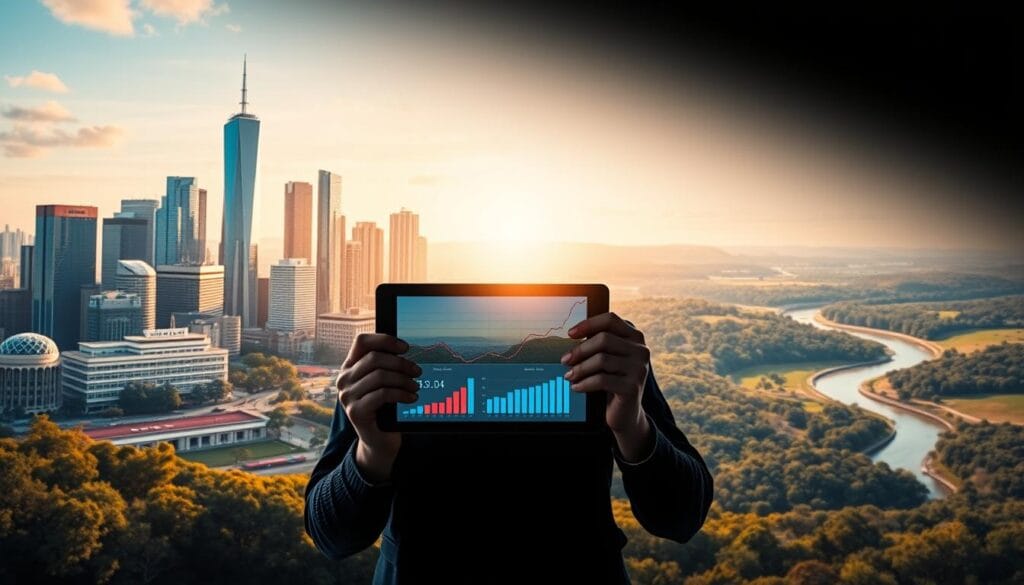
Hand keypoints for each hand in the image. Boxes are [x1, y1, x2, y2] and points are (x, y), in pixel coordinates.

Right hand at [337, 333, 420, 481]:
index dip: (385, 340)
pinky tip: (412, 397)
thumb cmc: (383, 406)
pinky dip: (401, 394)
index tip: (406, 348)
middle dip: (400, 363)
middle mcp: (343, 379)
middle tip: (417, 371)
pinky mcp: (355, 411)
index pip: (362, 341)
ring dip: (403, 380)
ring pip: (380, 376)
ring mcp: (347, 395)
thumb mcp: (382, 382)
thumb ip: (385, 365)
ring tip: (416, 386)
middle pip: (374, 358)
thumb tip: (404, 348)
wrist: (378, 438)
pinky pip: (383, 394)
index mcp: (349, 366)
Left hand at [562, 312, 653, 461]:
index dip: (588, 324)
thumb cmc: (612, 381)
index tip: (570, 334)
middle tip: (565, 360)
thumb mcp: (607, 359)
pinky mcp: (633, 387)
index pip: (611, 320)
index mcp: (635, 337)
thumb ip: (598, 344)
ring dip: (580, 368)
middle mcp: (641, 350)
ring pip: (602, 359)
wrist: (625, 413)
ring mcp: (639, 368)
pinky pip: (602, 380)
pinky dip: (585, 383)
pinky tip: (576, 387)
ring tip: (569, 376)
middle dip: (580, 349)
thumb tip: (572, 335)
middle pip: (604, 339)